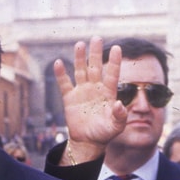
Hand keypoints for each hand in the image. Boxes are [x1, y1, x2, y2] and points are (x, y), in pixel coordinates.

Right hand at [52, 37, 126, 163]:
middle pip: (96, 67)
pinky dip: (61, 74)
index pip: (112, 74)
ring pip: (81, 71)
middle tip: (96, 38)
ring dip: (80, 58)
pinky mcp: (70, 98)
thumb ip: (120, 116)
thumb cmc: (104, 133)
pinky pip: (64, 84)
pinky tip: (58, 63)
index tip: (117, 48)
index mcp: (108, 93)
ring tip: (80, 44)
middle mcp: (95, 88)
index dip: (114, 62)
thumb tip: (120, 104)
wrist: (88, 141)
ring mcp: (82, 91)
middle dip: (96, 53)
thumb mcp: (116, 127)